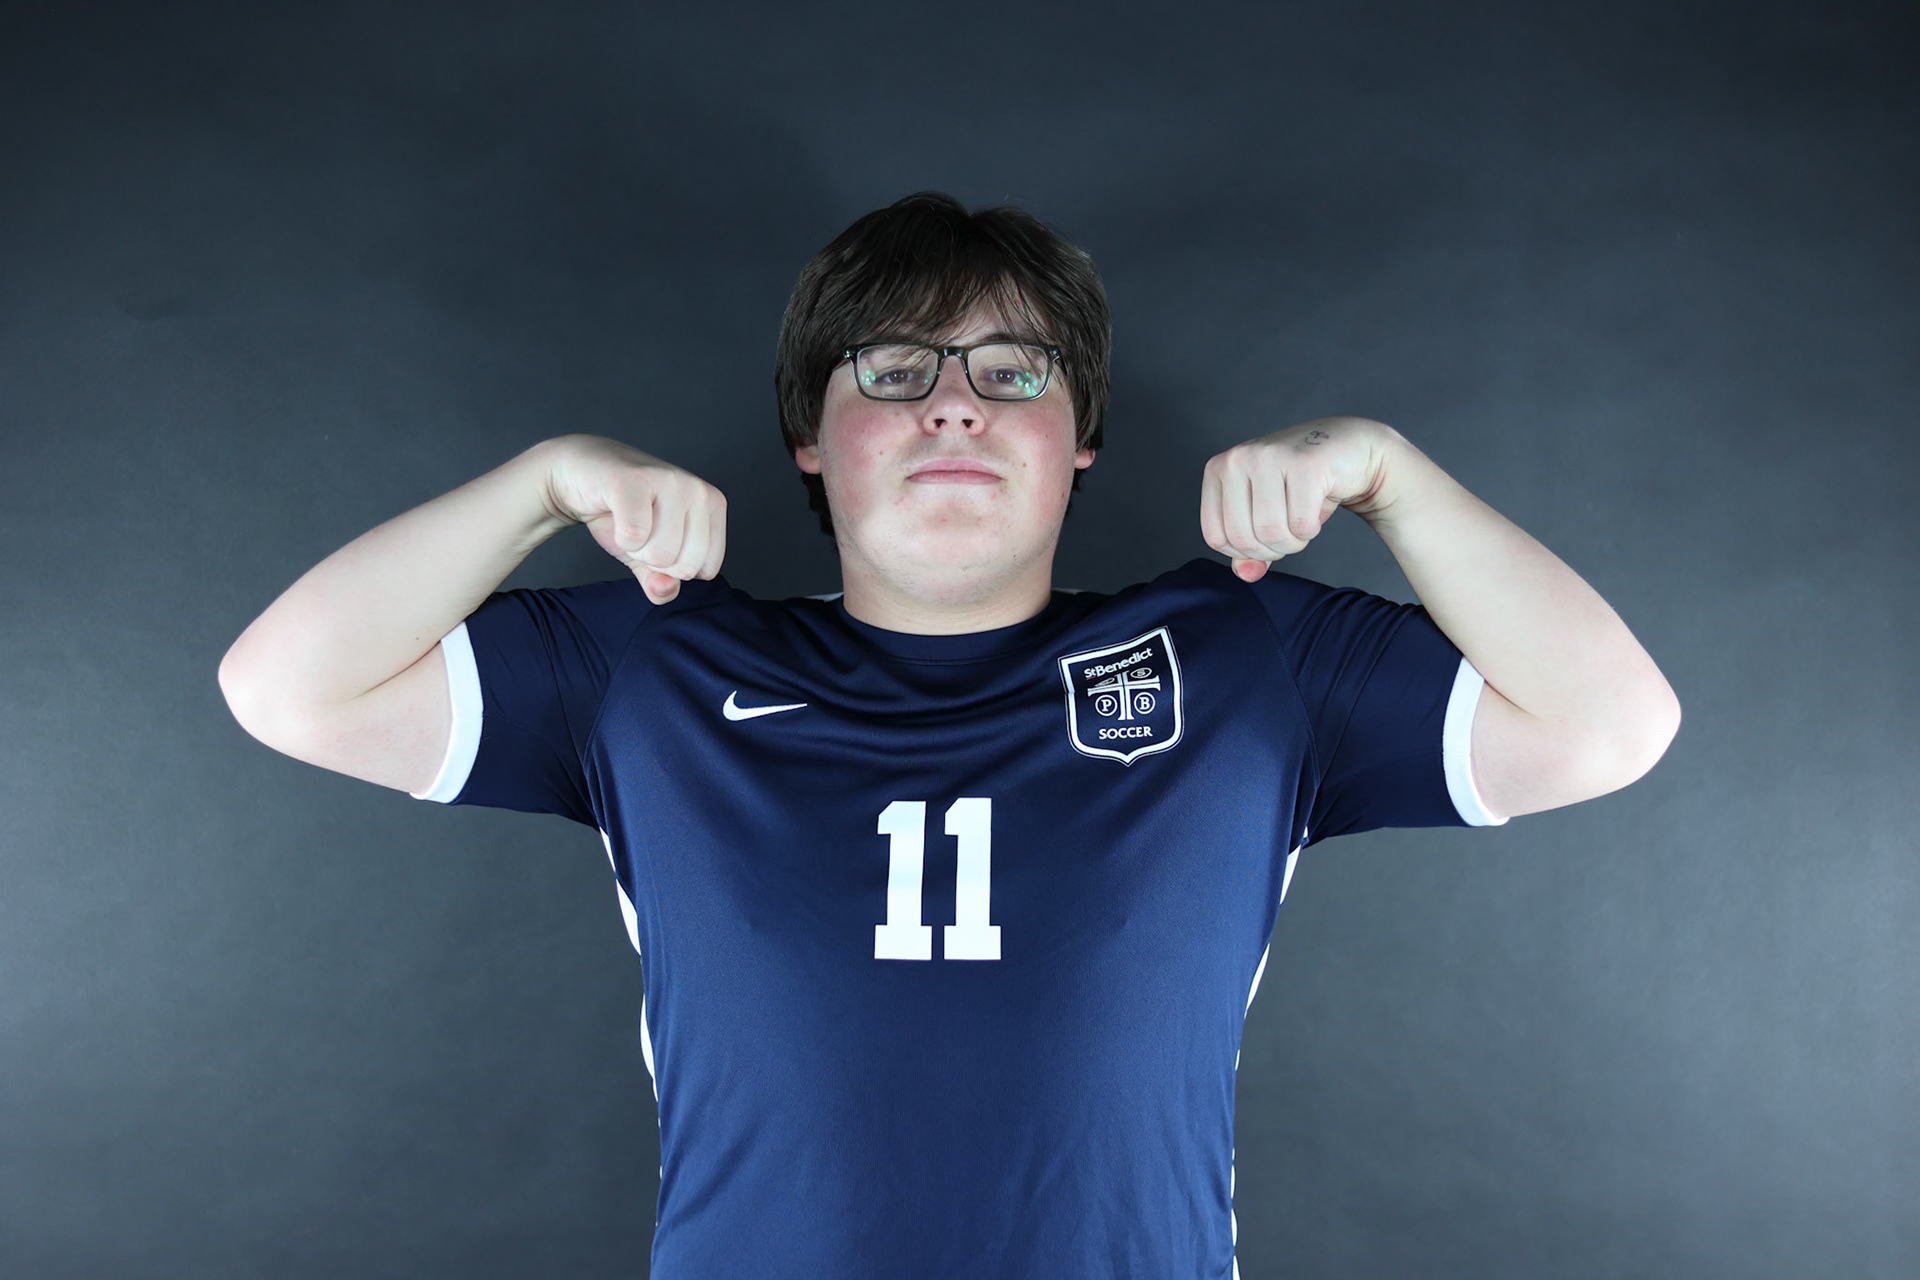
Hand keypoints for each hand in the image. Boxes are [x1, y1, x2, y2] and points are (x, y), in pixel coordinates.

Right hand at [542, 434, 727, 604]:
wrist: (582, 475)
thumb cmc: (623, 513)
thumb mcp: (649, 554)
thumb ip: (661, 581)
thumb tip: (665, 592)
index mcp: (713, 505)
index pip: (705, 570)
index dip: (672, 567)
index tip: (657, 539)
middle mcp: (698, 490)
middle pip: (684, 566)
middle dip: (653, 559)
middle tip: (639, 530)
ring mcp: (668, 481)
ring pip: (660, 554)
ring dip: (634, 548)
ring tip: (627, 520)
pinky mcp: (634, 479)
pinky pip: (635, 535)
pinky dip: (619, 536)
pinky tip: (614, 513)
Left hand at [1200, 416, 1399, 581]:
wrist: (1347, 448)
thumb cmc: (1300, 484)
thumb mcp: (1265, 515)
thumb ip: (1249, 549)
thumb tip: (1246, 574)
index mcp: (1218, 470)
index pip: (1215, 537)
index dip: (1244, 553)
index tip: (1264, 540)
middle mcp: (1237, 459)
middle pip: (1244, 539)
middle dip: (1272, 550)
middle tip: (1289, 534)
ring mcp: (1270, 457)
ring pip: (1271, 533)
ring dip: (1294, 542)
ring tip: (1302, 523)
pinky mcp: (1304, 463)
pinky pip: (1300, 523)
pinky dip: (1311, 530)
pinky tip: (1316, 510)